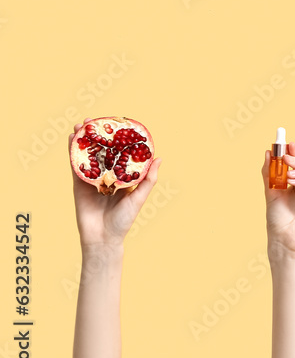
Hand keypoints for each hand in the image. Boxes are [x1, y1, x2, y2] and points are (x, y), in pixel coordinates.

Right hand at [69, 122, 161, 247]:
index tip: (116, 124)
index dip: (117, 140)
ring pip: (87, 155)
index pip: (120, 154)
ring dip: (83, 140)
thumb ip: (148, 179)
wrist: (103, 238)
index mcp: (122, 177)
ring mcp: (92, 179)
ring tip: (81, 125)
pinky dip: (73, 152)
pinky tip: (72, 140)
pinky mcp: (79, 185)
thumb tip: (159, 158)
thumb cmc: (124, 220)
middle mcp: (107, 176)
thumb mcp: (138, 198)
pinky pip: (76, 166)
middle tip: (95, 119)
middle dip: (97, 136)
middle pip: (102, 151)